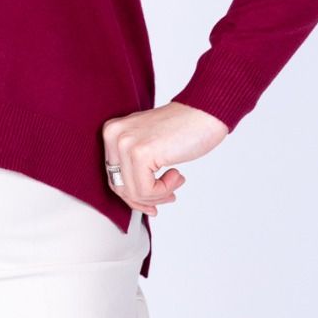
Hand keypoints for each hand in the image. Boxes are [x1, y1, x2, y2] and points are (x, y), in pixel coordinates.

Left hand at [100, 100, 228, 216]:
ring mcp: (125, 144)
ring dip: (159, 194)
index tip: (150, 203)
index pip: (113, 177)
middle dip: (145, 198)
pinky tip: (177, 174)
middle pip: (120, 187)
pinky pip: (146, 190)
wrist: (205, 114)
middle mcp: (113, 135)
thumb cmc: (183, 128)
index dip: (134, 196)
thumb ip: (135, 165)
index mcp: (112, 132)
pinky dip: (165, 189)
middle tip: (168, 195)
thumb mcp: (148, 144)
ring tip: (176, 180)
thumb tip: (133, 198)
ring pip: (133, 192)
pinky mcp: (140, 153)